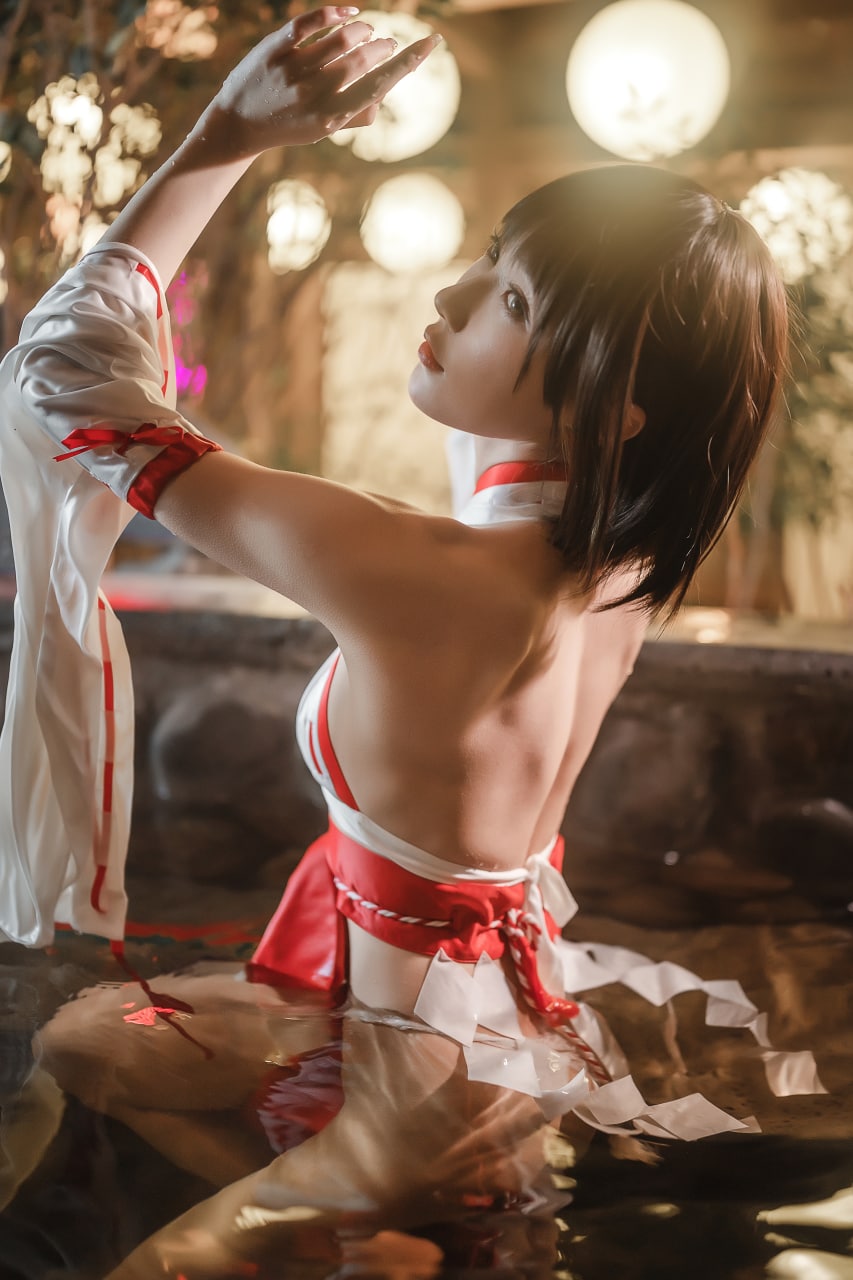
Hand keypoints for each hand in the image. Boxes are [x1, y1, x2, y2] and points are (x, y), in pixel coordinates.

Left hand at [198, 6, 441, 157]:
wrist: (239, 124)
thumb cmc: (291, 125)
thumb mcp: (325, 130)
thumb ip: (356, 115)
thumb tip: (383, 93)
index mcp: (332, 117)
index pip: (380, 85)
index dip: (409, 62)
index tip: (431, 41)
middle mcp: (314, 94)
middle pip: (363, 57)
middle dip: (383, 45)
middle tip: (388, 43)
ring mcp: (293, 70)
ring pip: (342, 36)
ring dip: (362, 29)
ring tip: (366, 31)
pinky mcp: (274, 49)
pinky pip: (310, 22)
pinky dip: (335, 12)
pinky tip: (348, 12)